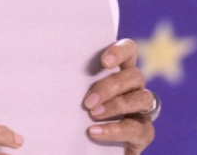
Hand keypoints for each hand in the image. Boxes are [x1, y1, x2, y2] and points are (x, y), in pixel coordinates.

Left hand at [82, 39, 155, 154]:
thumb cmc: (80, 111)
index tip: (104, 62)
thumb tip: (52, 74)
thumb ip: (75, 82)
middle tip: (87, 101)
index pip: (129, 50)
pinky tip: (95, 132)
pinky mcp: (144, 132)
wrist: (89, 145)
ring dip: (116, 105)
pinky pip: (138, 128)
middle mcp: (135, 87)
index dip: (120, 51)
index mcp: (120, 71)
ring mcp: (142, 109)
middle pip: (134, 75)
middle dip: (110, 87)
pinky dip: (115, 130)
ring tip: (93, 114)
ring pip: (143, 98)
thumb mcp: (77, 93)